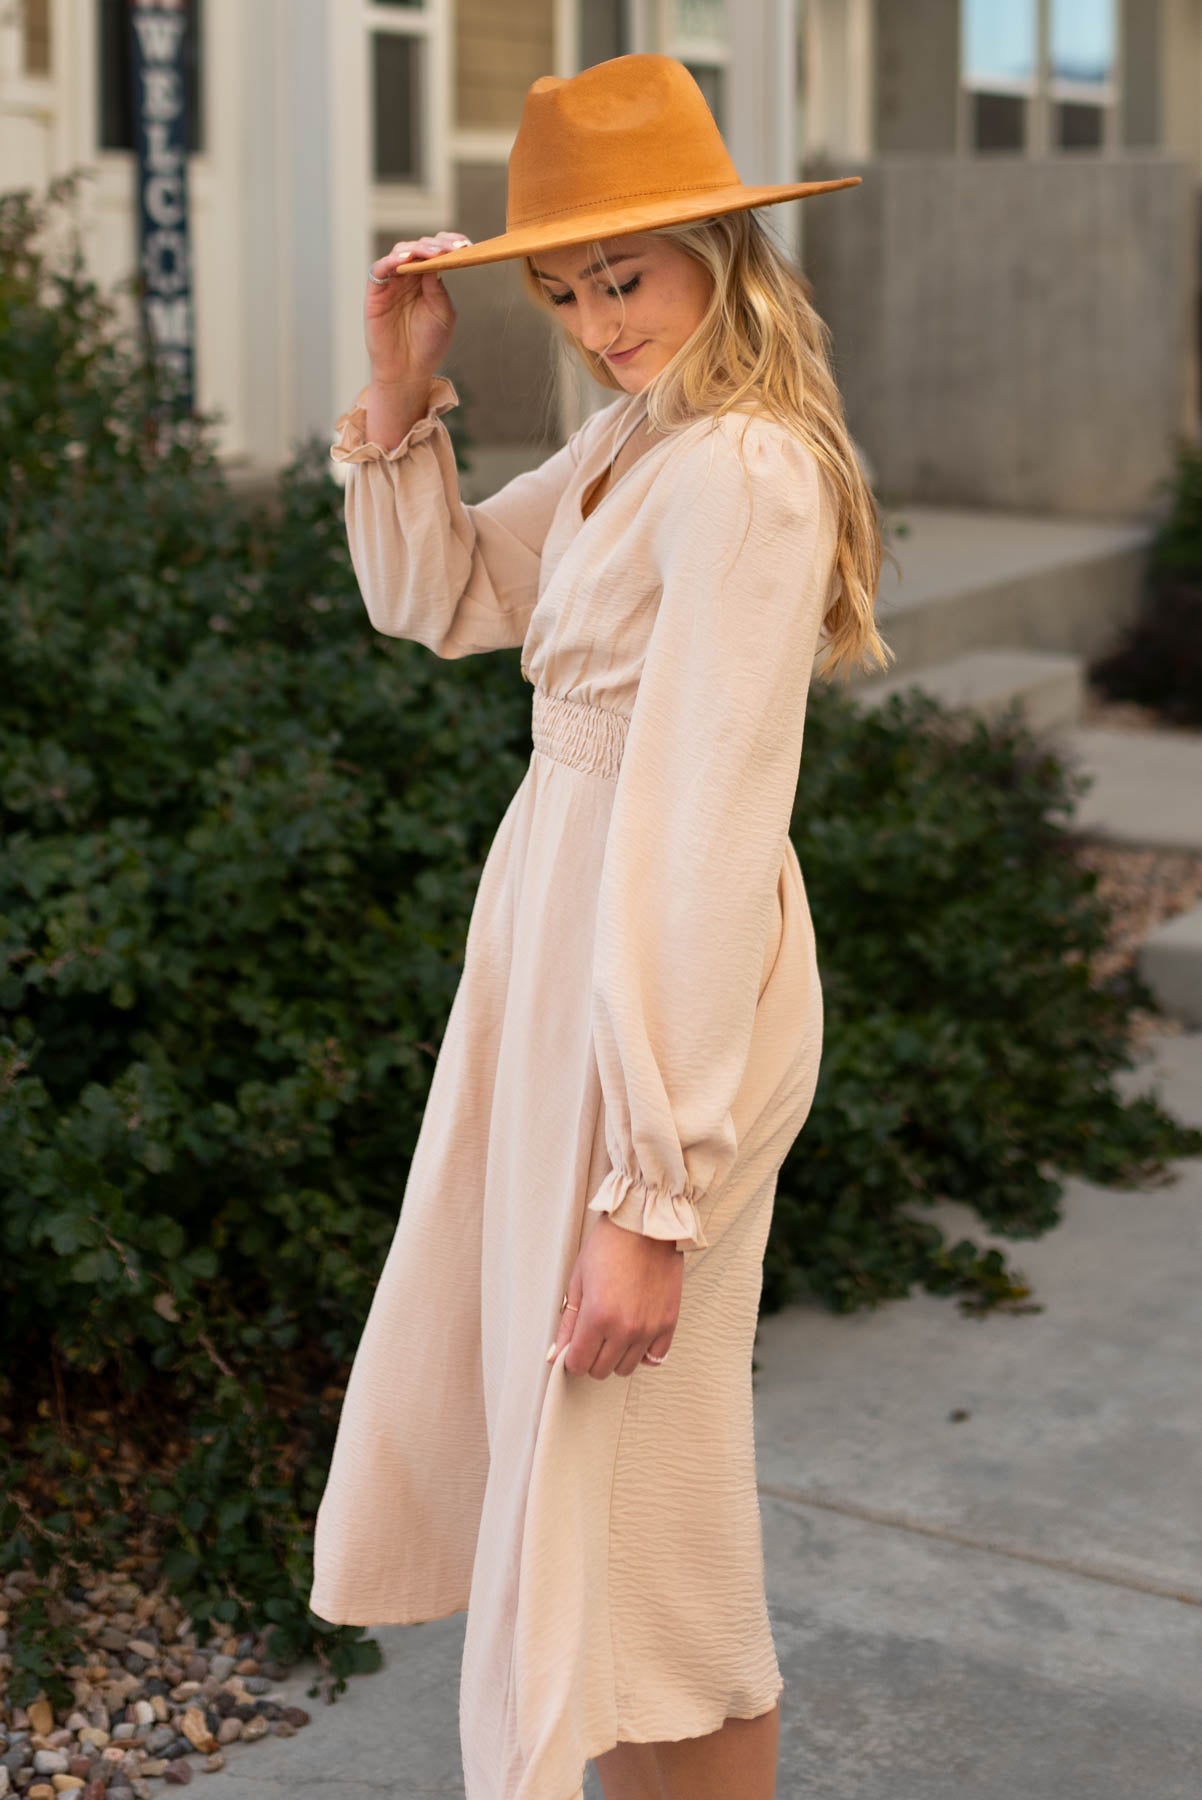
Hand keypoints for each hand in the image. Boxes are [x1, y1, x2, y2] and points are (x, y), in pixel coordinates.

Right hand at [364, 230, 473, 387]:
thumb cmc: (428, 345)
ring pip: (401, 252)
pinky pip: (380, 268)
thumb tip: (435, 261)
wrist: (407, 372)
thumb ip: (438, 289)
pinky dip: (392, 260)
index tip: (466, 244)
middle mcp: (410, 277)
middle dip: (437, 245)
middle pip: (420, 248)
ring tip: (434, 253)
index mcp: (428, 280)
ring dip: (418, 249)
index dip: (450, 244)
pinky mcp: (376, 292)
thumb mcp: (443, 314)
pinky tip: (406, 259)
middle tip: (452, 248)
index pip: (437, 253)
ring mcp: (392, 283)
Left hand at [549, 1214, 682, 1378]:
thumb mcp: (578, 1280)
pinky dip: (643, 1353)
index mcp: (598, 1316)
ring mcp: (650, 1327)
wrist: (645, 1224)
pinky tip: (635, 1336)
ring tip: (613, 1332)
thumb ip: (568, 1323)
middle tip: (592, 1336)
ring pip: (627, 1368)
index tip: (574, 1347)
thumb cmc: (610, 1244)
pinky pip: (655, 1357)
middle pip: (602, 1370)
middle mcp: (625, 1328)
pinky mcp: (669, 1322)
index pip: (579, 1364)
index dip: (572, 1357)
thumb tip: (556, 1354)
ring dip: (616, 1356)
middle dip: (591, 1357)